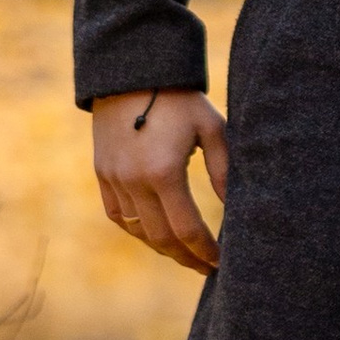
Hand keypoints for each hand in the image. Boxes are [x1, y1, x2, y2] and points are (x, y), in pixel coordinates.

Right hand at [92, 89, 229, 271]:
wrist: (131, 71)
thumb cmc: (179, 98)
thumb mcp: (211, 128)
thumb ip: (224, 171)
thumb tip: (237, 208)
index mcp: (164, 173)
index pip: (187, 230)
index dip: (206, 252)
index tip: (221, 264)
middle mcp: (134, 182)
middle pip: (162, 239)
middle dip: (186, 258)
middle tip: (207, 267)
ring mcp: (114, 179)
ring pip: (138, 231)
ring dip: (163, 247)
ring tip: (186, 253)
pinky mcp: (102, 173)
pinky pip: (118, 215)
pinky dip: (137, 230)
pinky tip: (155, 233)